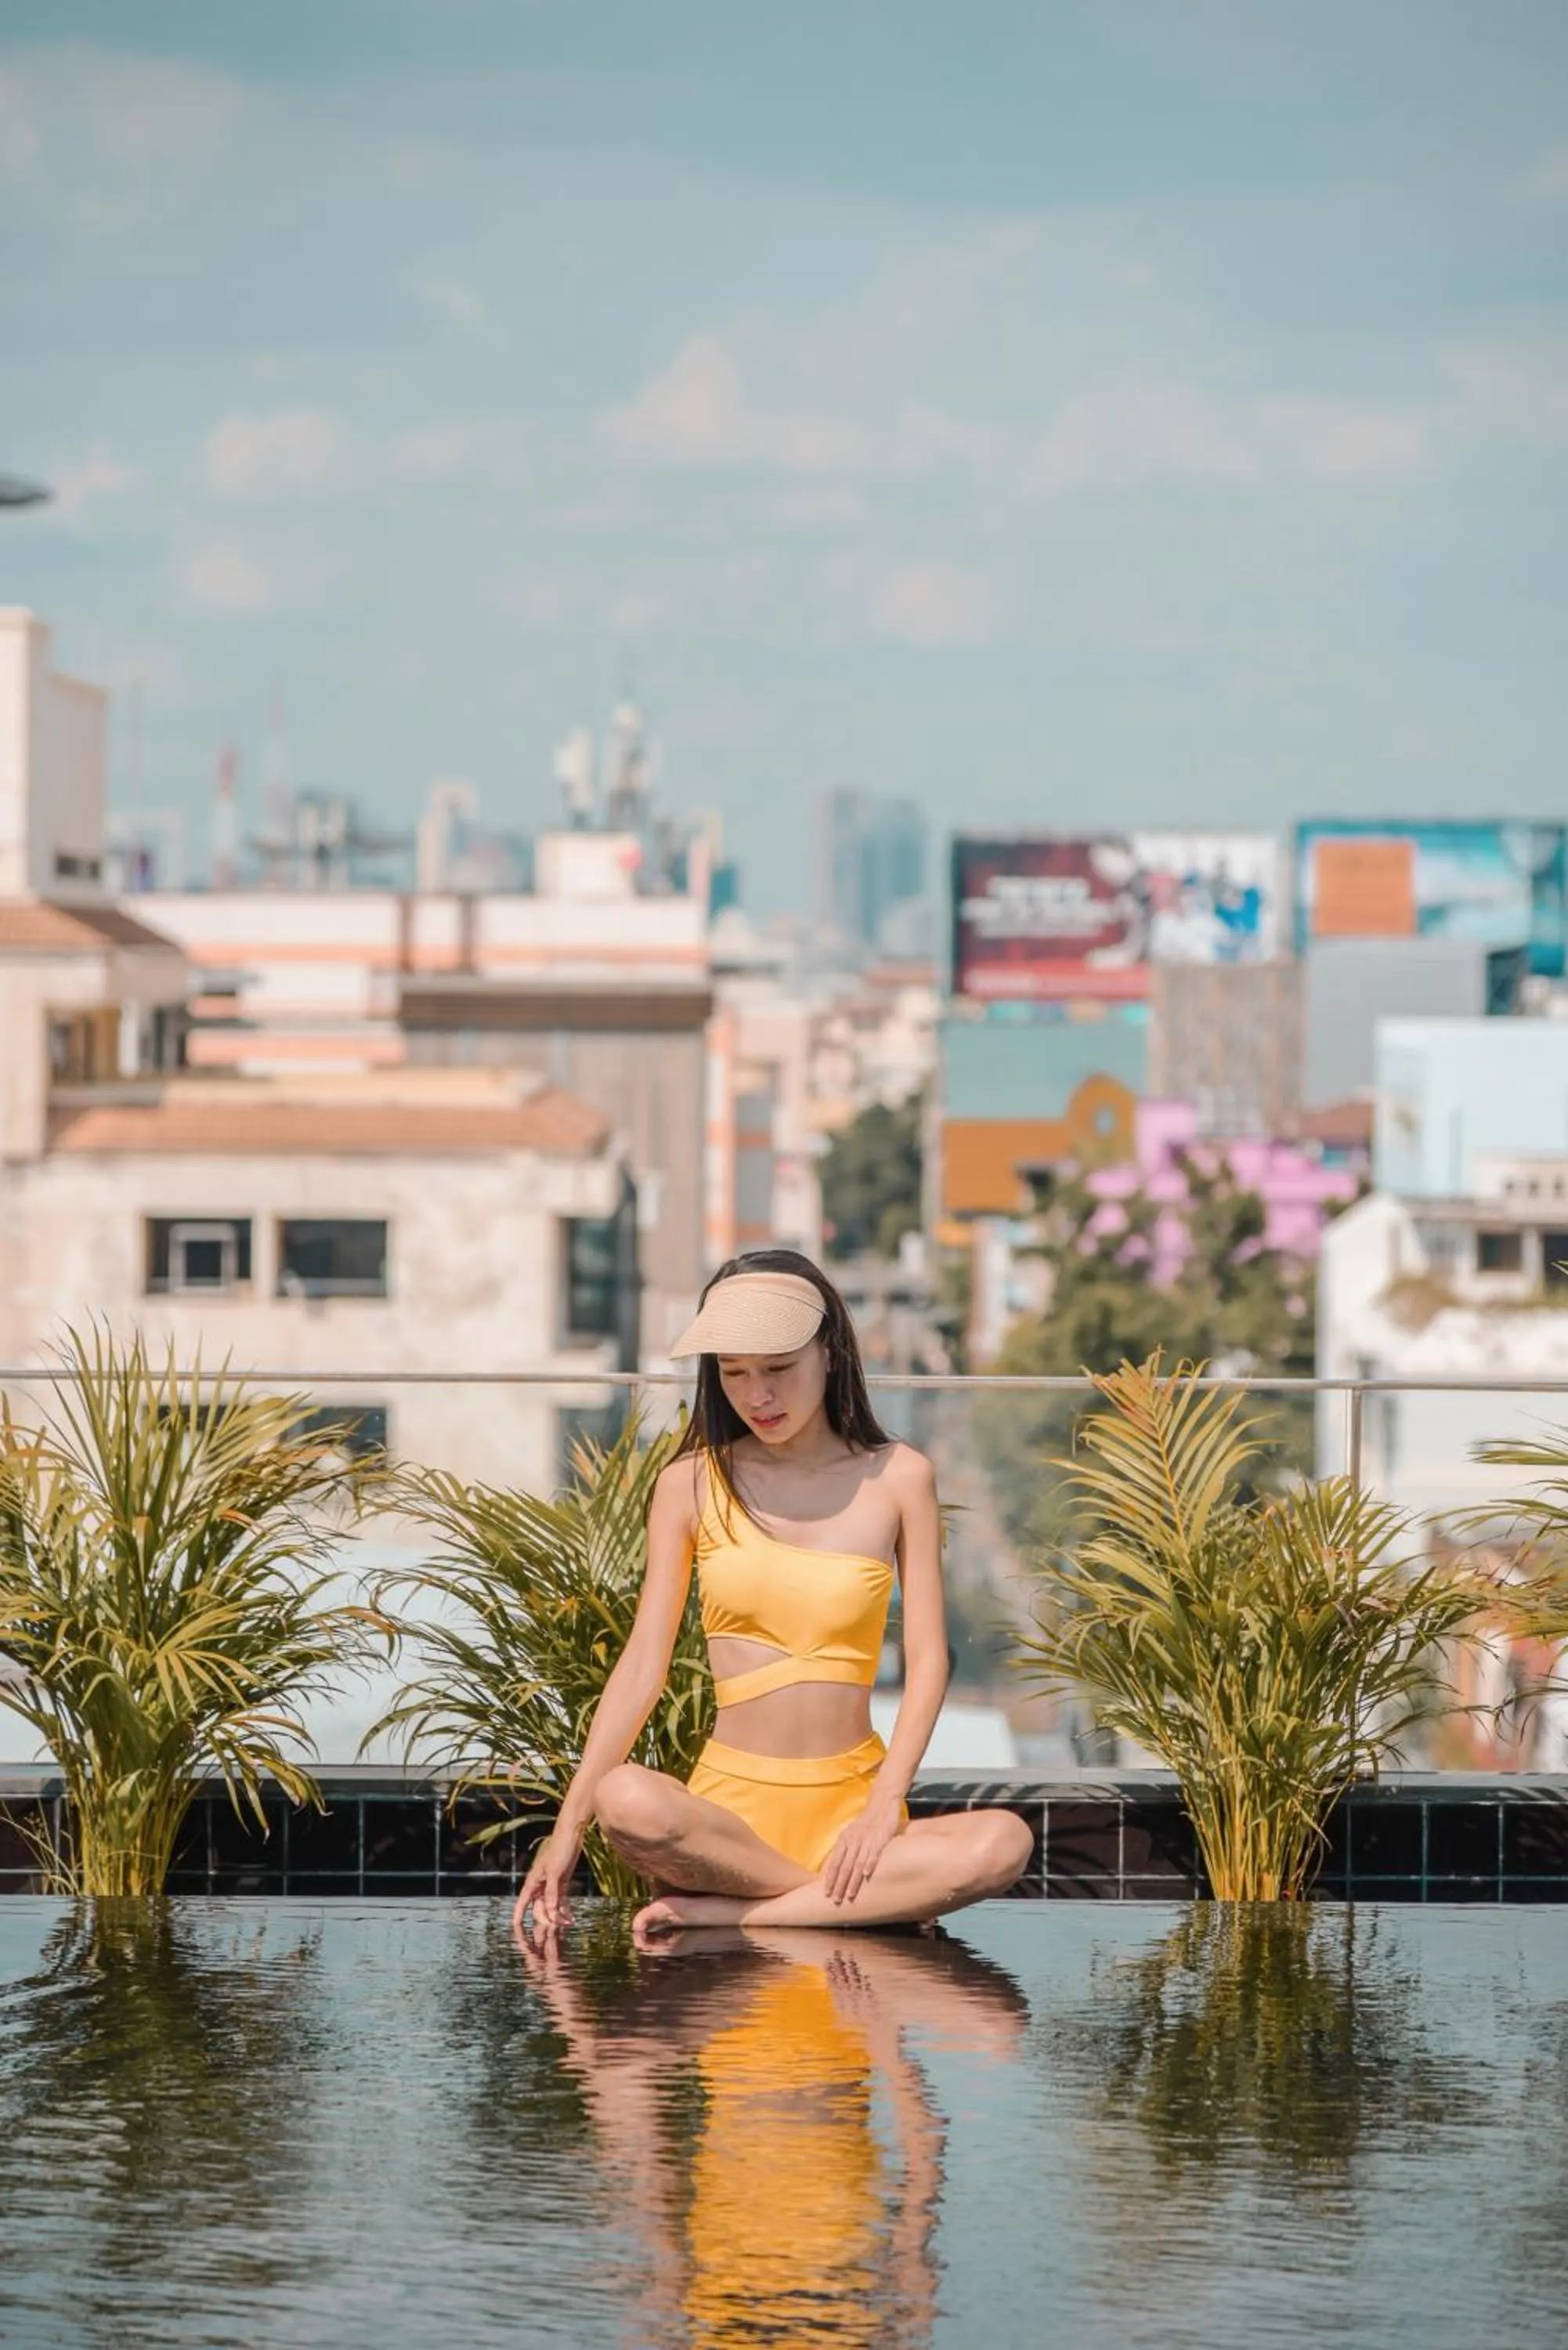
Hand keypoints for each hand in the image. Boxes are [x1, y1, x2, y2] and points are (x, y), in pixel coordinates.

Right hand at [513, 1819, 583, 1940]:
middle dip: (546, 1920)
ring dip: (558, 1916)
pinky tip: (571, 1917)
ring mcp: (551, 1885)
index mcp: (533, 1882)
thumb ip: (552, 1893)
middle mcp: (540, 1885)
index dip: (518, 1916)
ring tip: (568, 1923)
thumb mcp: (555, 1873)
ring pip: (550, 1906)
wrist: (571, 1835)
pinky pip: (560, 1901)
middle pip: (539, 1909)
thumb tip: (549, 1912)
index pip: (522, 1903)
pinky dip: (565, 1909)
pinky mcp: (562, 1883)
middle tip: (557, 1929)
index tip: (516, 1929)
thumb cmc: (559, 1850)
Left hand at [821, 1796, 903, 1906]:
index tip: (825, 1893)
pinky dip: (869, 1864)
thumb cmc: (866, 1824)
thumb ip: (844, 1849)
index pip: (834, 1862)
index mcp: (844, 1840)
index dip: (830, 1878)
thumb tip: (835, 1868)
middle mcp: (853, 1840)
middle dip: (839, 1885)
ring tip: (849, 1895)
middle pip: (843, 1867)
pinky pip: (873, 1853)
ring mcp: (866, 1840)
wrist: (882, 1804)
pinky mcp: (880, 1838)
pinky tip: (866, 1876)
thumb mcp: (851, 1834)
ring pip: (856, 1864)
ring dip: (852, 1881)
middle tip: (835, 1901)